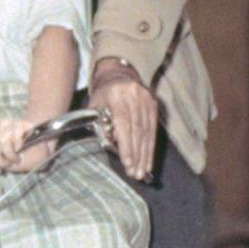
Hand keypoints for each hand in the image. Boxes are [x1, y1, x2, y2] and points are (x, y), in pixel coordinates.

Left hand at [0, 117, 55, 174]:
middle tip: (9, 163)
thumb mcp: (3, 159)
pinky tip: (22, 147)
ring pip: (2, 140)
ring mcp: (10, 123)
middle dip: (0, 160)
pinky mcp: (22, 122)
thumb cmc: (22, 156)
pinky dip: (18, 145)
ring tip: (16, 157)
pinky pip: (15, 135)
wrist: (42, 151)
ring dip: (10, 154)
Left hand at [91, 60, 157, 180]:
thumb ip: (100, 126)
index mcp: (116, 95)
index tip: (127, 163)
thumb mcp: (94, 107)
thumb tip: (111, 148)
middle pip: (137, 130)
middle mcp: (134, 96)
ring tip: (142, 172)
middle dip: (136, 155)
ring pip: (147, 132)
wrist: (118, 73)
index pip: (124, 124)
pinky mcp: (154, 104)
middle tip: (135, 174)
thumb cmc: (102, 95)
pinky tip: (148, 161)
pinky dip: (150, 147)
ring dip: (145, 155)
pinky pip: (153, 130)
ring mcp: (147, 99)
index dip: (126, 145)